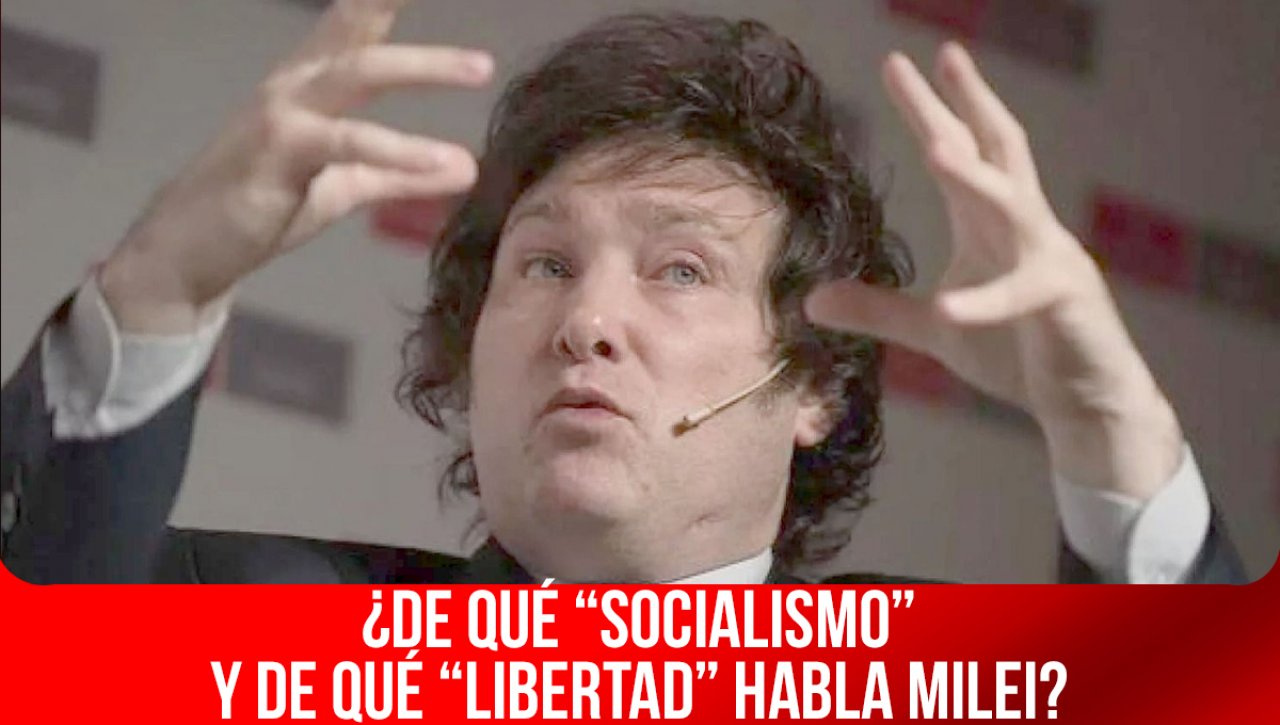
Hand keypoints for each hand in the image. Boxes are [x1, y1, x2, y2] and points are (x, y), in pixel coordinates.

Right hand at [99, 0, 490, 332]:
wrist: (188, 249)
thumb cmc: (264, 204)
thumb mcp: (347, 186)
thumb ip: (404, 173)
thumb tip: (468, 167)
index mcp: (311, 81)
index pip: (358, 24)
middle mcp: (296, 83)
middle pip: (362, 30)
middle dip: (398, 2)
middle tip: (474, 32)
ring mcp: (283, 113)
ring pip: (360, 73)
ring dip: (424, 65)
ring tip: (481, 67)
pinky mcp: (278, 153)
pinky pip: (346, 143)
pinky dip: (398, 150)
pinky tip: (440, 161)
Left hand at [805, 42, 1182, 497]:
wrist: (1083, 402)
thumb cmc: (1017, 352)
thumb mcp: (935, 327)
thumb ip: (880, 309)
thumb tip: (811, 300)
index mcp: (990, 224)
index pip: (959, 152)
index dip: (931, 109)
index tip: (897, 63)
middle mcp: (1024, 228)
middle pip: (995, 151)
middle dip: (967, 102)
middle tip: (943, 52)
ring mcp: (1050, 261)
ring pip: (1014, 207)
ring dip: (974, 179)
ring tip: (935, 146)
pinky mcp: (1065, 304)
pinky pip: (1021, 298)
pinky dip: (983, 303)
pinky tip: (949, 307)